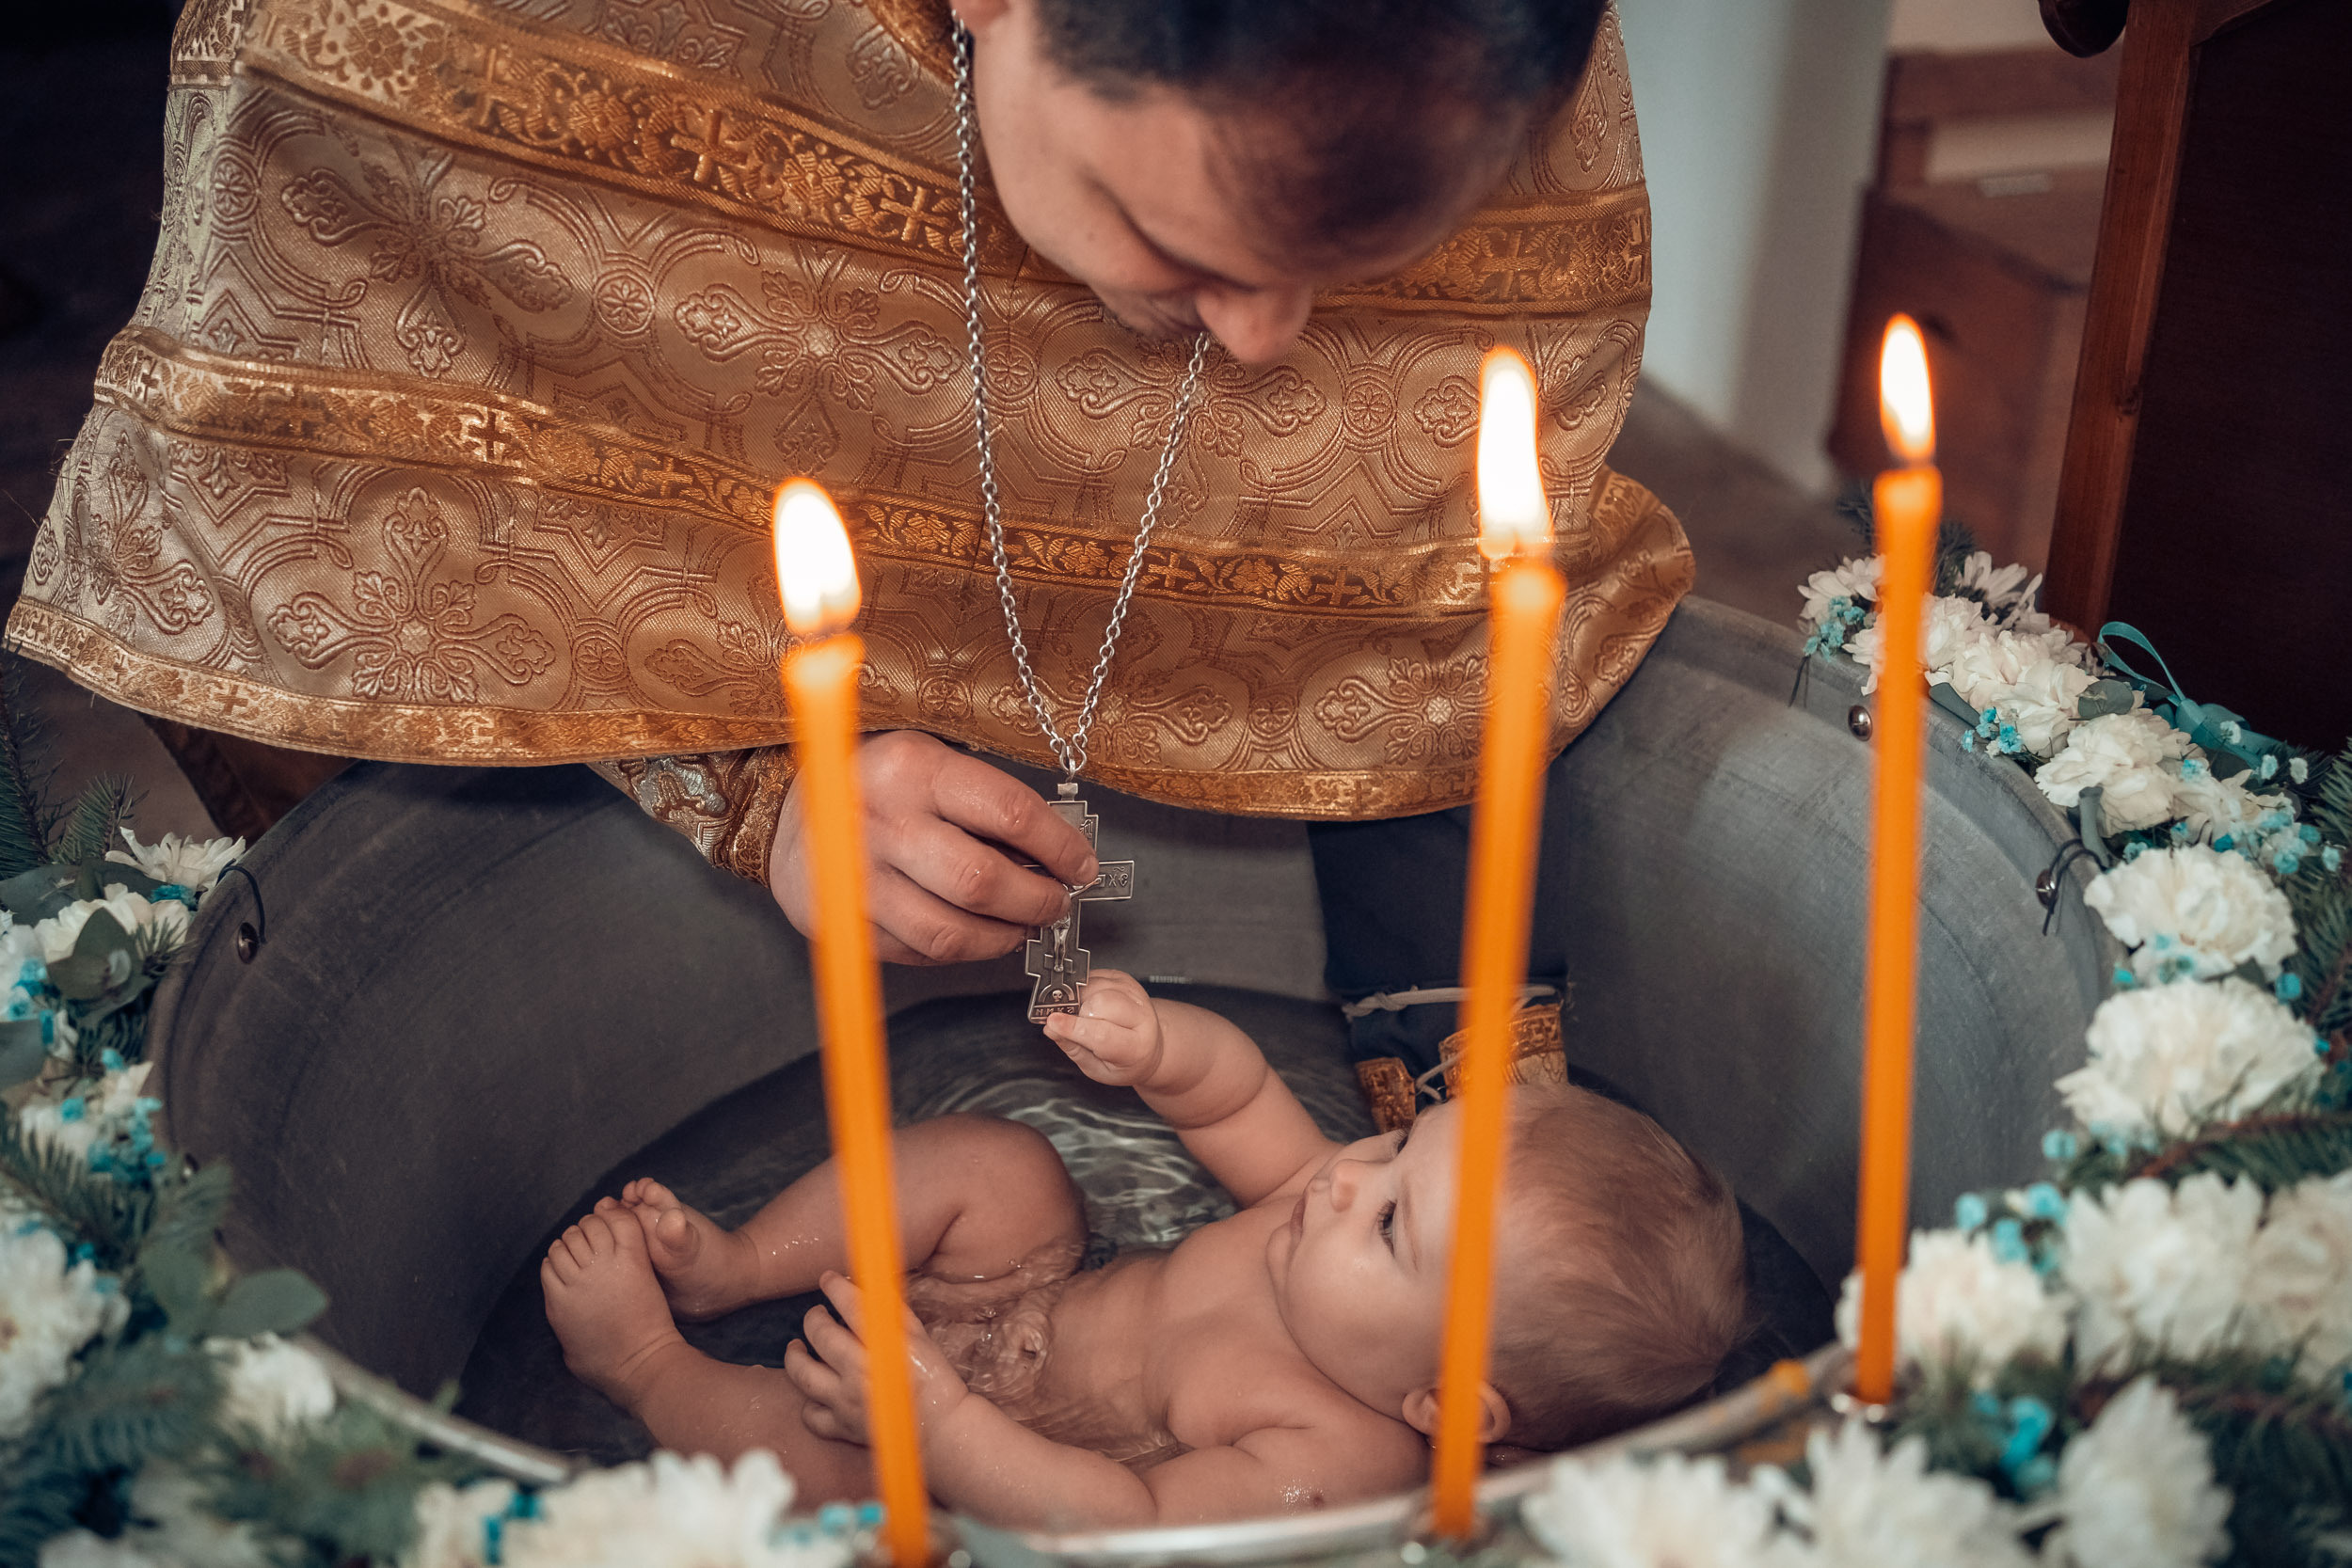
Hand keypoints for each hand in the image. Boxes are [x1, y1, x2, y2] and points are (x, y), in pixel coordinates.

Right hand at [770, 732, 1095, 964]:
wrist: (791, 817)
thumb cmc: (880, 788)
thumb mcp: (931, 765)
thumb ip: (986, 803)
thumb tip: (1058, 852)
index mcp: (913, 768)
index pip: (1009, 813)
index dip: (1059, 848)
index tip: (1080, 865)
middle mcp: (881, 822)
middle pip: (981, 881)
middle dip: (1036, 901)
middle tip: (1055, 903)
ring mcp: (857, 880)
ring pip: (951, 931)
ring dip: (1003, 937)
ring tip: (1022, 925)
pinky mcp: (845, 924)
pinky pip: (920, 953)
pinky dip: (961, 950)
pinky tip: (977, 934)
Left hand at [785, 1272, 970, 1444]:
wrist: (941, 1426)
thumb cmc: (934, 1378)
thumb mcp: (919, 1336)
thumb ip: (893, 1313)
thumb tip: (870, 1289)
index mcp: (883, 1346)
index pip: (851, 1306)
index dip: (835, 1287)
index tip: (828, 1279)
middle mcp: (858, 1372)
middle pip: (819, 1336)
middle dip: (813, 1318)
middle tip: (816, 1314)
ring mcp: (846, 1401)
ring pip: (803, 1374)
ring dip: (795, 1356)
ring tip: (797, 1347)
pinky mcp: (843, 1426)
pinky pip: (811, 1415)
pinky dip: (808, 1402)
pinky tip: (814, 1392)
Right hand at [1041, 968, 1164, 1086]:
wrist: (1150, 1044)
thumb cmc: (1125, 1060)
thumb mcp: (1099, 1069)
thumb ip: (1074, 1049)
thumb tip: (1052, 1029)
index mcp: (1136, 1046)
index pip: (1102, 1034)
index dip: (1074, 1027)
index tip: (1053, 1022)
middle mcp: (1140, 1016)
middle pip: (1100, 1002)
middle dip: (1077, 1011)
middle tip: (1071, 1022)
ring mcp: (1133, 993)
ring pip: (1094, 985)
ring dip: (1078, 999)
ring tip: (1084, 1015)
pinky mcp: (1124, 978)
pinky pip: (1093, 976)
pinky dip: (1082, 989)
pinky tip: (1088, 1003)